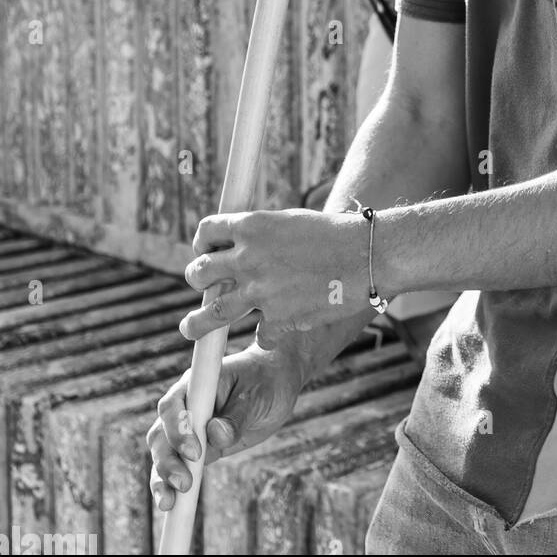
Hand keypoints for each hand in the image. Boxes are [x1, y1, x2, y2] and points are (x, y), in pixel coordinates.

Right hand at [147, 344, 301, 509]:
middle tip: (184, 483)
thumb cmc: (266, 382)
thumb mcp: (257, 396)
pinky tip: (169, 503)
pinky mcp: (197, 450)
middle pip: (161, 434)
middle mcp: (185, 407)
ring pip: (163, 454)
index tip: (194, 452)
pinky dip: (170, 485)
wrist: (275, 384)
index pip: (173, 406)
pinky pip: (176, 467)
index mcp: (196, 386)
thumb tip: (215, 436)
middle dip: (168, 460)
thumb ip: (236, 416)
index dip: (177, 429)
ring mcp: (187, 429)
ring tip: (169, 502)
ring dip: (163, 477)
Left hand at [180, 208, 374, 348]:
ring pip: (211, 313)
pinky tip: (273, 332)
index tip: (205, 251)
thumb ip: (262, 235)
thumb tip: (241, 247)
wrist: (367, 255)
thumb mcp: (291, 222)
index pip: (206, 232)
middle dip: (196, 279)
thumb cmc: (336, 234)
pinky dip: (265, 335)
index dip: (202, 242)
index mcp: (252, 226)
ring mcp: (261, 291)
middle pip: (199, 272)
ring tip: (189, 328)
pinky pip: (259, 335)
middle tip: (199, 285)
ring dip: (196, 323)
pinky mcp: (278, 319)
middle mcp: (249, 258)